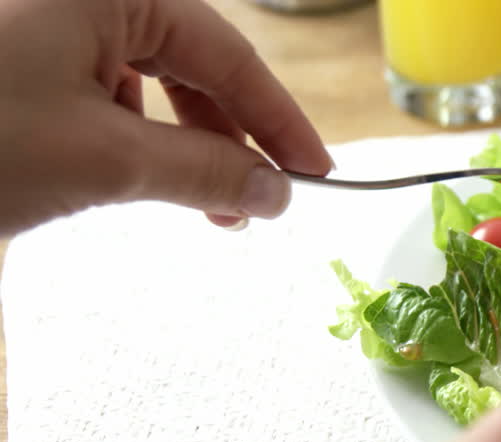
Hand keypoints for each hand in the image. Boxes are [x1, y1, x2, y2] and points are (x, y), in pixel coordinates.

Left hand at [0, 0, 329, 235]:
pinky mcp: (19, 56)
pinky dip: (128, 136)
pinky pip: (98, 87)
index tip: (314, 173)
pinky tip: (127, 175)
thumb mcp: (103, 160)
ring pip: (145, 80)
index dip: (278, 121)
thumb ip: (202, 171)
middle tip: (260, 199)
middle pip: (190, 64)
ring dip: (180, 145)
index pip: (227, 55)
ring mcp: (44, 22)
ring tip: (199, 203)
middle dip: (228, 138)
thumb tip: (273, 191)